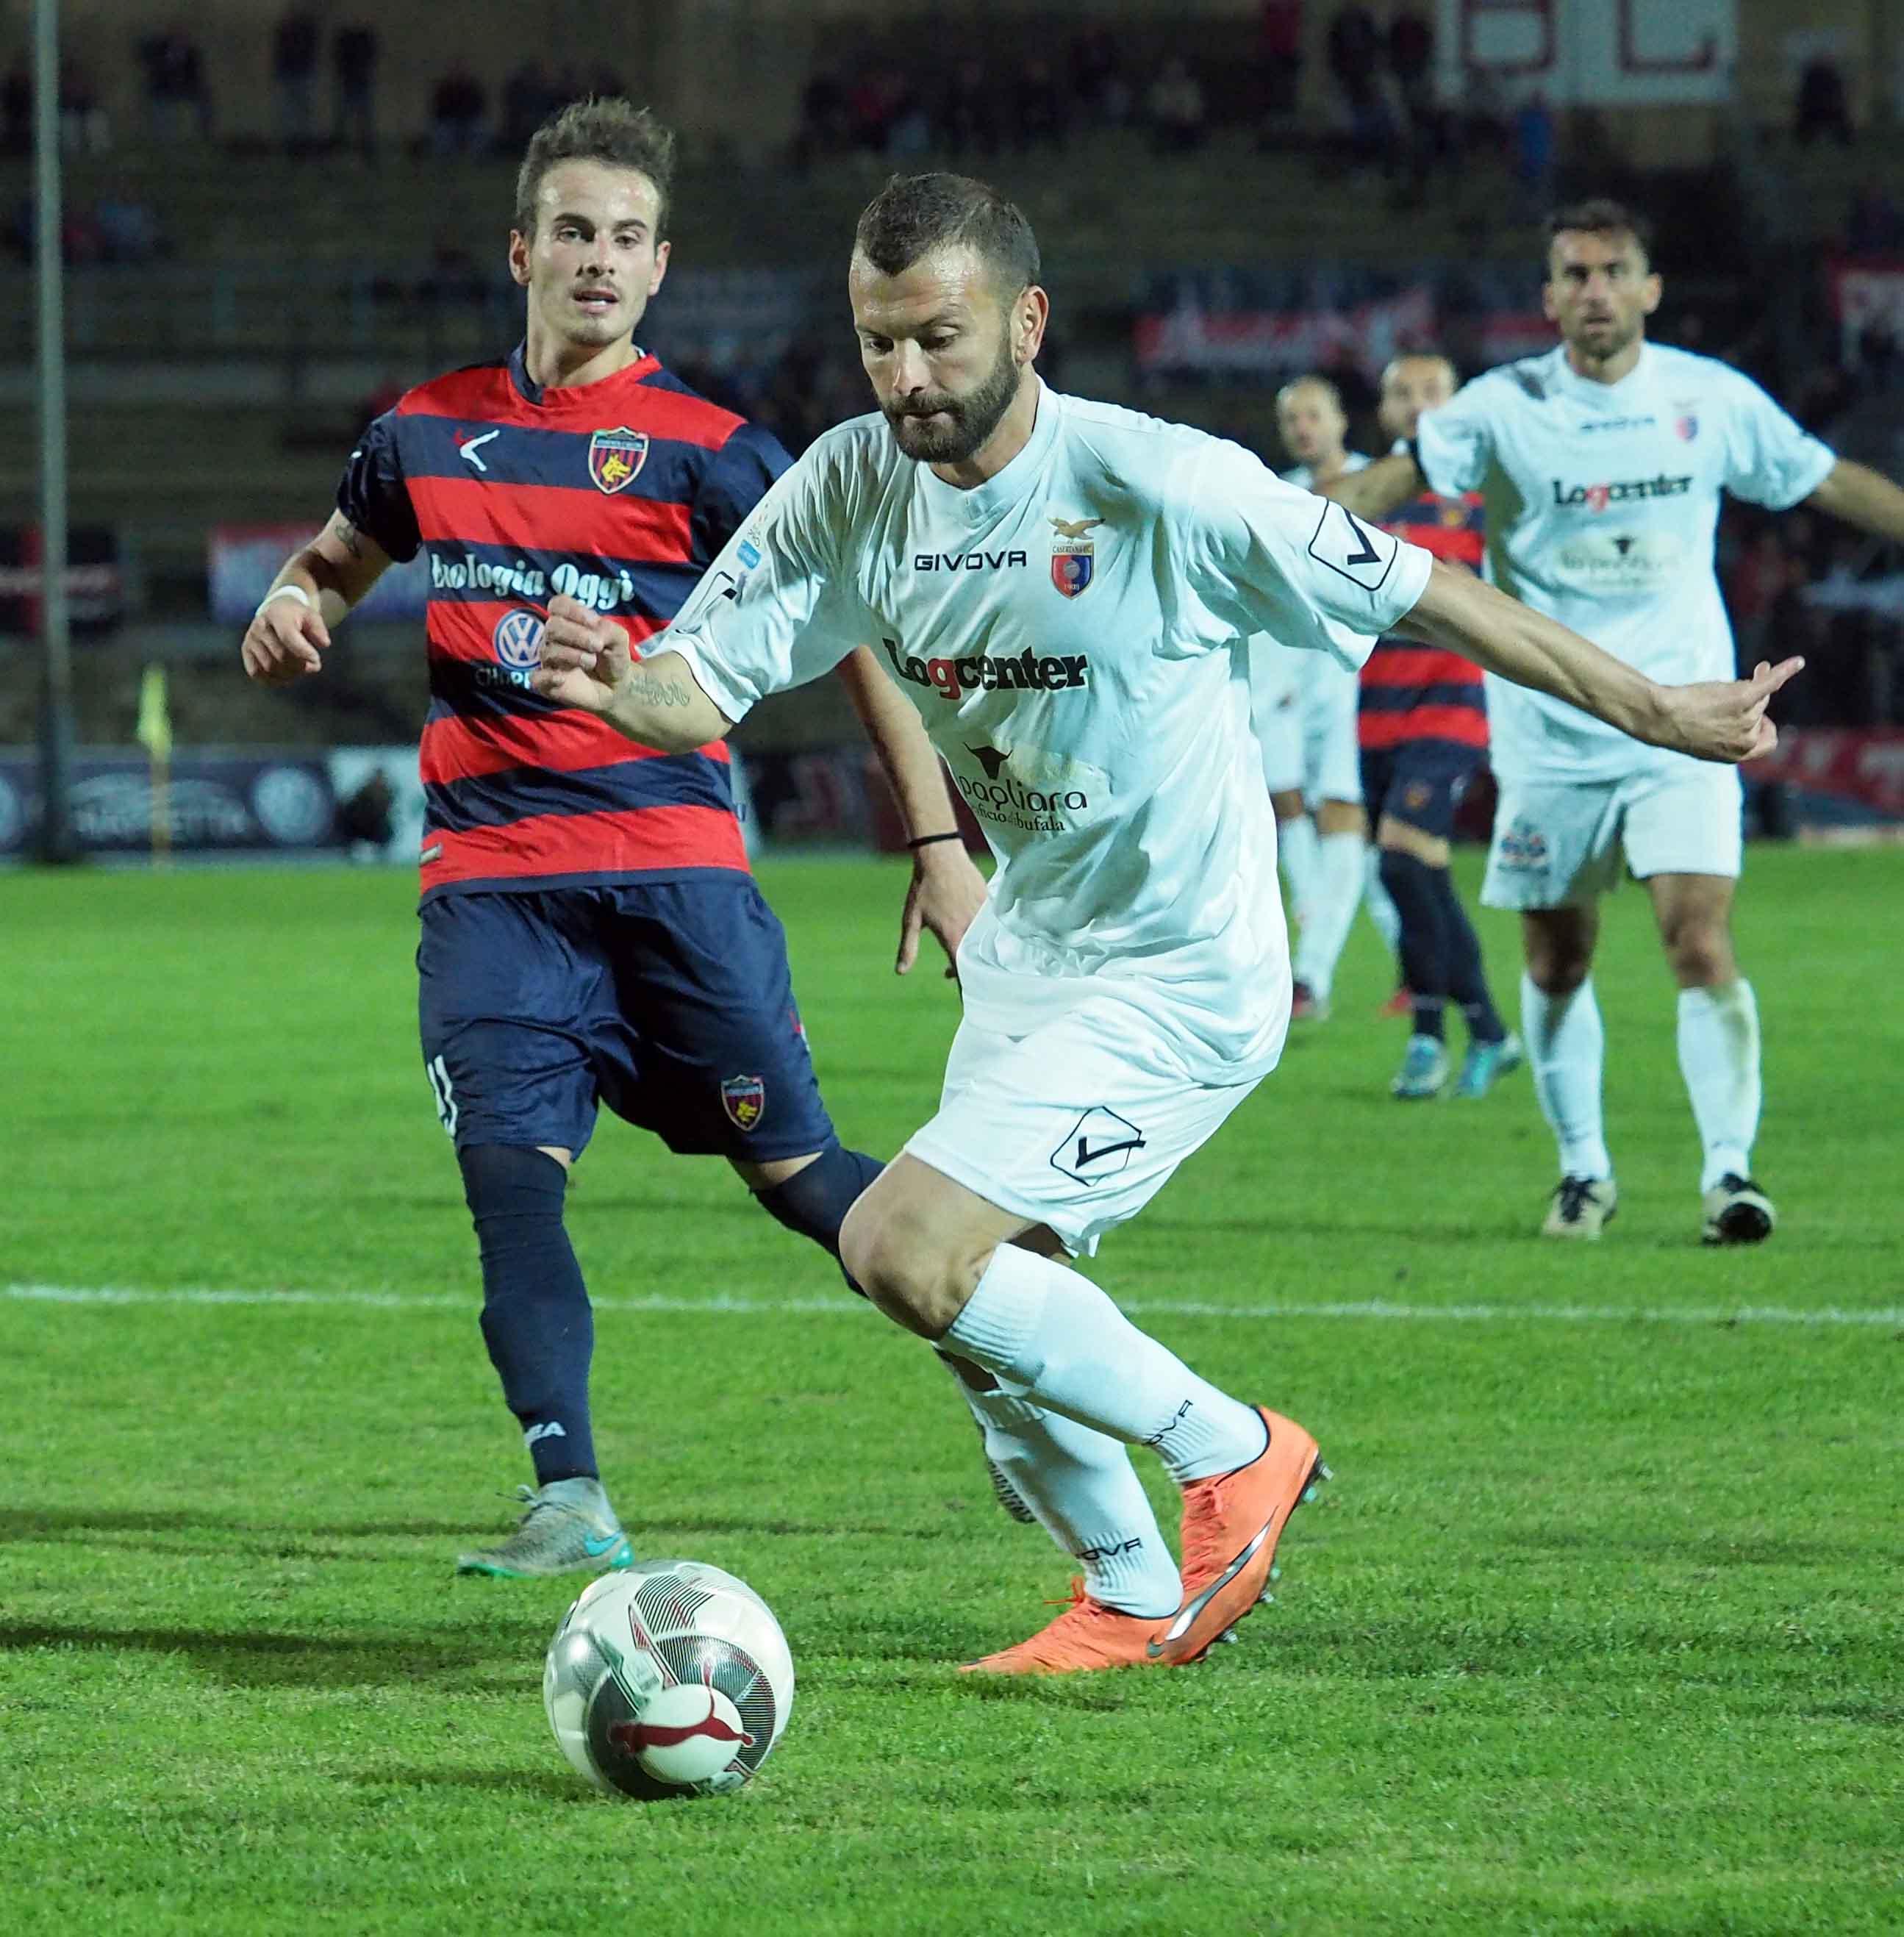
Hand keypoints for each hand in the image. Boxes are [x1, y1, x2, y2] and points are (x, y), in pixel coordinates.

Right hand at [240, 592, 327, 684]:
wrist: (276, 612)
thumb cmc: (297, 617)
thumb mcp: (311, 617)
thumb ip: (319, 629)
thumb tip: (324, 643)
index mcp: (276, 614)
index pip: (288, 637)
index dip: (304, 652)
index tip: (316, 659)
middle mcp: (259, 626)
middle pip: (281, 656)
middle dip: (301, 665)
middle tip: (313, 665)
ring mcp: (251, 639)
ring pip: (270, 667)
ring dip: (290, 674)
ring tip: (301, 669)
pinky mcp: (246, 651)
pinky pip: (257, 673)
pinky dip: (274, 679)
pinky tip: (287, 674)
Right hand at [532, 595, 631, 711]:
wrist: (616, 687)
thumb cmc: (613, 656)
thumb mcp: (619, 638)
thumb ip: (608, 629)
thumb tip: (593, 632)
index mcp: (568, 621)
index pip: (558, 605)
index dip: (573, 610)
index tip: (594, 622)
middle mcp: (554, 638)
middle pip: (552, 626)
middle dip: (576, 634)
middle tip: (597, 645)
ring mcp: (549, 660)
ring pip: (548, 651)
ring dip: (572, 655)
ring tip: (591, 661)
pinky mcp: (547, 683)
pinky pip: (537, 678)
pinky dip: (548, 677)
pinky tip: (562, 678)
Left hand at [897, 838, 986, 980]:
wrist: (941, 855)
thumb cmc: (923, 888)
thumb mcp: (911, 919)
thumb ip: (908, 947)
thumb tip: (900, 971)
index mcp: (952, 936)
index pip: (962, 972)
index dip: (965, 988)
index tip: (968, 1001)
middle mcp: (971, 929)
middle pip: (977, 962)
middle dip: (969, 974)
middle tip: (949, 973)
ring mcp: (983, 917)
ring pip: (987, 946)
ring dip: (976, 955)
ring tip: (960, 955)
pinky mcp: (990, 906)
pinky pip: (993, 930)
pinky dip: (985, 939)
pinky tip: (974, 938)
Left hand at [1656, 656, 1803, 762]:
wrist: (1661, 719)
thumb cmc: (1680, 725)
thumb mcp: (1712, 733)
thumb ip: (1735, 725)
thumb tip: (1759, 698)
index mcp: (1738, 755)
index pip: (1768, 742)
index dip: (1763, 728)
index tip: (1753, 718)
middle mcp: (1746, 741)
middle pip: (1761, 712)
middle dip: (1748, 703)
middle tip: (1725, 695)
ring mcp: (1746, 719)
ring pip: (1758, 696)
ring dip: (1742, 688)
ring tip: (1714, 692)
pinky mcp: (1743, 699)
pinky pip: (1770, 683)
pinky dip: (1785, 671)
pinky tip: (1797, 661)